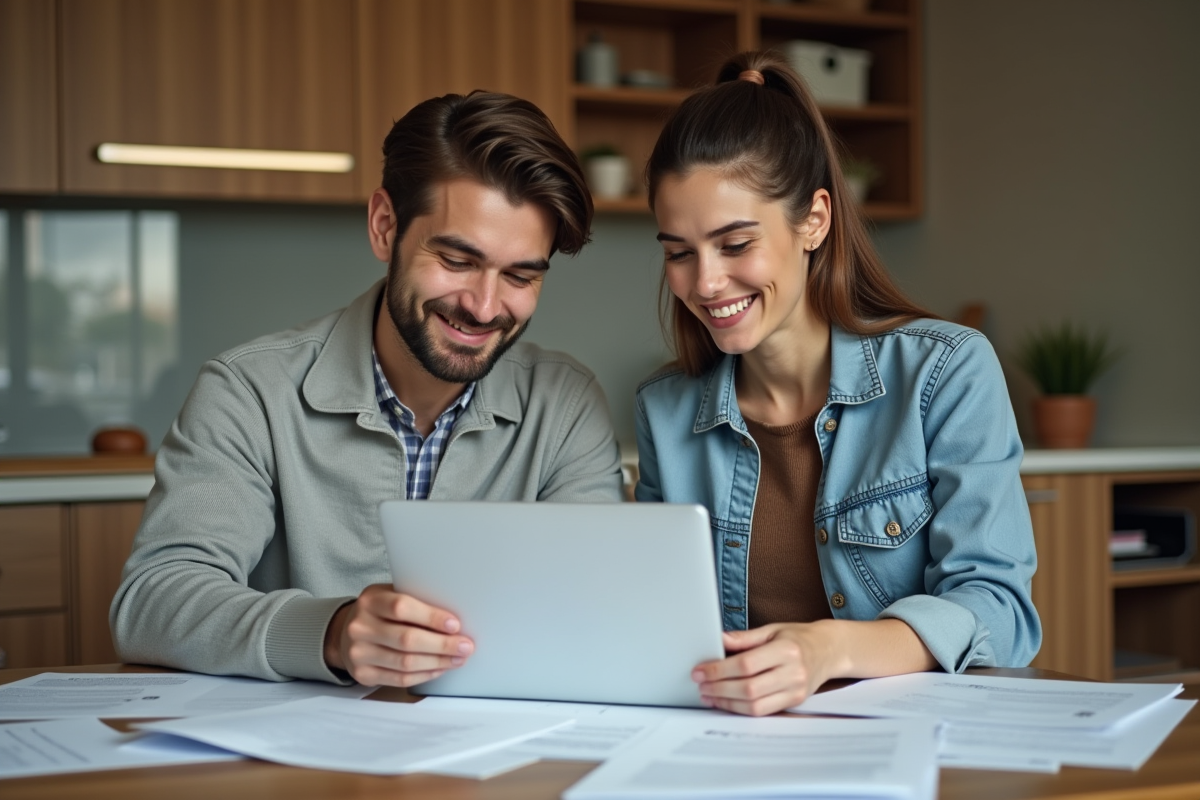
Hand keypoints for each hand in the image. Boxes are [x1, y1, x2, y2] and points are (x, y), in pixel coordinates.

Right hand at [323, 584, 473, 686]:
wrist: (346, 633)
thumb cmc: (380, 612)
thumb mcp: (390, 595)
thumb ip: (415, 602)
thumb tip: (454, 618)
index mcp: (370, 601)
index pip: (401, 607)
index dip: (431, 617)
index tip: (455, 624)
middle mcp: (360, 626)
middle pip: (407, 639)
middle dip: (442, 645)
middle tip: (465, 646)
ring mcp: (359, 653)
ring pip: (406, 663)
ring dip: (438, 662)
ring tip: (458, 658)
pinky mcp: (363, 674)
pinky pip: (400, 679)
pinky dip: (425, 674)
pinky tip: (440, 668)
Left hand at [691, 621, 842, 716]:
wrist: (828, 650)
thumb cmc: (798, 638)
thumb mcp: (772, 630)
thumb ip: (744, 638)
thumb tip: (718, 640)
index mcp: (786, 650)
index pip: (746, 664)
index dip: (719, 670)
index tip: (700, 671)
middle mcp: (793, 673)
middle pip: (748, 688)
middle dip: (719, 688)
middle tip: (700, 684)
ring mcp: (795, 690)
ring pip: (755, 705)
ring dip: (727, 702)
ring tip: (709, 695)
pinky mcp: (794, 702)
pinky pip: (764, 711)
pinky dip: (741, 709)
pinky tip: (727, 702)